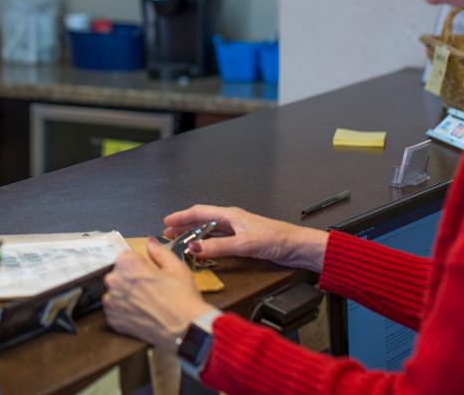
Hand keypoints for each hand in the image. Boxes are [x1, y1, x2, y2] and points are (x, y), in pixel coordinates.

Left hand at [103, 238, 212, 350]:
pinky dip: (123, 312)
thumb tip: (149, 242)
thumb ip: (159, 252)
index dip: (139, 266)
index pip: (125, 257)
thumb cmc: (182, 295)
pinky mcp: (112, 320)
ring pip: (114, 293)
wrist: (185, 329)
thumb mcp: (176, 267)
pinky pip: (114, 311)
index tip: (149, 275)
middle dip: (130, 280)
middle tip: (149, 290)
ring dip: (125, 296)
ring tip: (145, 304)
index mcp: (127, 263)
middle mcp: (113, 280)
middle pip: (117, 275)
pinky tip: (140, 315)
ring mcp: (111, 302)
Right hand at [163, 205, 327, 272]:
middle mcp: (232, 220)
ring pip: (209, 231)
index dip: (181, 217)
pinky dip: (207, 244)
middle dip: (184, 226)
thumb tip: (195, 248)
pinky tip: (203, 250)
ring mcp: (237, 230)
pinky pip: (218, 240)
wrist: (297, 247)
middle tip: (168, 234)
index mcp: (230, 215)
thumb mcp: (245, 244)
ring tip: (181, 242)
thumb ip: (219, 247)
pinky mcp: (243, 241)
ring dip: (194, 236)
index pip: (199, 212)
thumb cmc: (277, 239)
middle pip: (201, 221)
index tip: (166, 222)